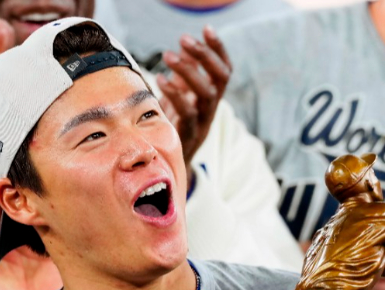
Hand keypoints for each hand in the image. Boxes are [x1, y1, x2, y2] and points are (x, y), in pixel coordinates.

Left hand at [157, 26, 230, 163]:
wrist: (168, 165)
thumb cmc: (172, 127)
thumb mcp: (180, 96)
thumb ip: (184, 74)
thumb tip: (185, 46)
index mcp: (211, 97)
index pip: (224, 69)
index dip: (219, 49)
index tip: (207, 29)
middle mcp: (211, 108)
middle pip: (221, 78)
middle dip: (205, 55)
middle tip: (184, 38)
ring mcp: (203, 122)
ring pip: (207, 93)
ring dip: (189, 71)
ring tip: (167, 55)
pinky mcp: (189, 135)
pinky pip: (187, 112)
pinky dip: (174, 94)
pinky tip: (160, 80)